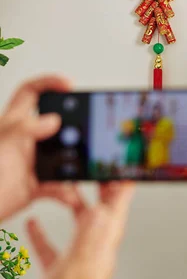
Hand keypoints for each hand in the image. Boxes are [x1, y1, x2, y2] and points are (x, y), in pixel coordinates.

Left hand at [0, 75, 79, 221]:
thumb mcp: (4, 144)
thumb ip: (28, 128)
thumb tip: (54, 119)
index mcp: (13, 123)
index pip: (30, 92)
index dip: (49, 83)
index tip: (69, 85)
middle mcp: (25, 140)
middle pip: (56, 124)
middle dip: (74, 127)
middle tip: (87, 129)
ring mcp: (32, 162)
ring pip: (63, 157)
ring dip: (75, 165)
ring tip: (84, 166)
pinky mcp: (37, 184)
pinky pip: (60, 185)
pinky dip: (67, 192)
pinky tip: (71, 195)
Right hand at [20, 182, 134, 278]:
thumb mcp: (76, 268)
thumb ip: (88, 238)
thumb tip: (103, 209)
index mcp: (103, 250)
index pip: (117, 212)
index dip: (122, 188)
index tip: (125, 168)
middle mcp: (94, 254)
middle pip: (102, 214)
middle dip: (102, 191)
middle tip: (99, 171)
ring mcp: (77, 264)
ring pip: (79, 228)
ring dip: (74, 207)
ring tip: (67, 189)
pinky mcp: (59, 274)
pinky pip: (54, 248)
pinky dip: (45, 234)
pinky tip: (35, 224)